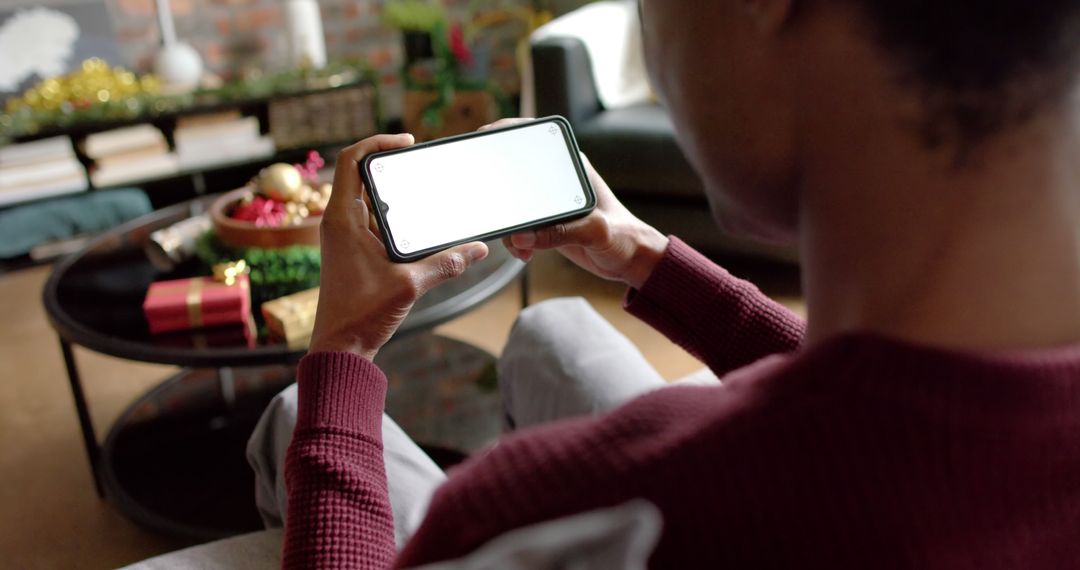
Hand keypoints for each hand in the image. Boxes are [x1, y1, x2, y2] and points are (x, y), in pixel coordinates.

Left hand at [308, 134, 489, 359]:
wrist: (340, 348)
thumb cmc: (361, 315)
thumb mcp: (410, 285)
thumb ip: (446, 263)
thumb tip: (478, 248)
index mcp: (342, 219)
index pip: (350, 160)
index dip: (377, 142)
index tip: (406, 142)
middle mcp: (338, 222)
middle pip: (360, 174)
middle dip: (390, 165)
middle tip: (421, 164)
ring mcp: (343, 237)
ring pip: (367, 198)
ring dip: (392, 191)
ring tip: (423, 189)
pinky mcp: (351, 251)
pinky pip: (370, 220)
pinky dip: (392, 214)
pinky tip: (417, 224)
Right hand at [486, 119, 669, 289]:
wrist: (631, 261)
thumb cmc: (624, 238)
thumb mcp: (596, 231)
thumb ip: (560, 233)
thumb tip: (520, 237)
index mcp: (571, 167)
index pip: (534, 137)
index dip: (505, 132)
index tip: (482, 138)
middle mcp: (558, 179)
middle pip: (514, 171)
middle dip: (497, 187)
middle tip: (485, 201)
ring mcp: (550, 201)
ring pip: (513, 203)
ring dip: (508, 226)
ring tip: (519, 247)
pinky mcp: (546, 223)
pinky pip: (519, 226)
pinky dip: (515, 241)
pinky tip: (524, 254)